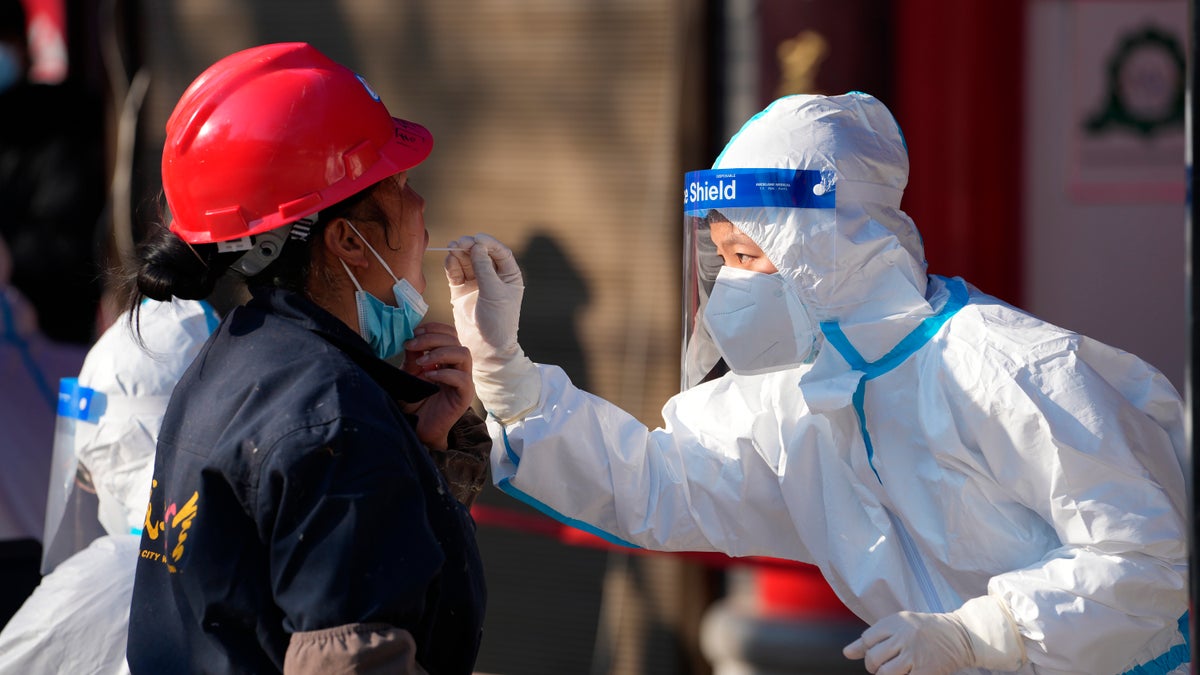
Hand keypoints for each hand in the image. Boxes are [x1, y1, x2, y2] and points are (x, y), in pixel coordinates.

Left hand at [400, 321, 473, 449]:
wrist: (419, 428)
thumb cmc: (415, 402)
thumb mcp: (409, 375)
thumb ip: (413, 357)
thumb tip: (412, 338)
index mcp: (447, 358)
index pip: (449, 333)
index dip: (433, 328)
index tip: (414, 332)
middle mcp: (457, 366)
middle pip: (455, 340)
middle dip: (432, 338)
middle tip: (412, 345)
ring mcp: (463, 380)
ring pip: (463, 354)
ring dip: (440, 352)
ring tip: (421, 361)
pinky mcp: (465, 395)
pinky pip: (462, 378)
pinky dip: (445, 373)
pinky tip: (428, 376)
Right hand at [443, 234, 540, 422]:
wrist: (486, 349)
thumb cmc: (498, 322)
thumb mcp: (494, 293)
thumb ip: (484, 268)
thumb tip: (477, 246)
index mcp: (509, 276)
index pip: (499, 253)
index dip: (488, 243)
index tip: (476, 239)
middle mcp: (493, 277)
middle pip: (480, 254)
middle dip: (470, 247)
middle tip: (459, 243)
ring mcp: (476, 284)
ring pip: (466, 262)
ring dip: (459, 254)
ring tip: (452, 249)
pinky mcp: (461, 292)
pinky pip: (456, 273)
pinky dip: (452, 265)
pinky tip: (449, 260)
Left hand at [843, 596, 1024, 674]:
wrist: (959, 636)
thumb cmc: (922, 630)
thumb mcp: (898, 625)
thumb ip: (871, 638)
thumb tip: (847, 653)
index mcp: (895, 622)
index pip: (867, 639)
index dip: (866, 650)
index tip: (874, 653)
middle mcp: (904, 636)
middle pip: (873, 658)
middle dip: (873, 666)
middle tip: (880, 667)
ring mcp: (915, 655)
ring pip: (885, 673)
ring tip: (891, 671)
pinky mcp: (926, 671)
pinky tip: (905, 673)